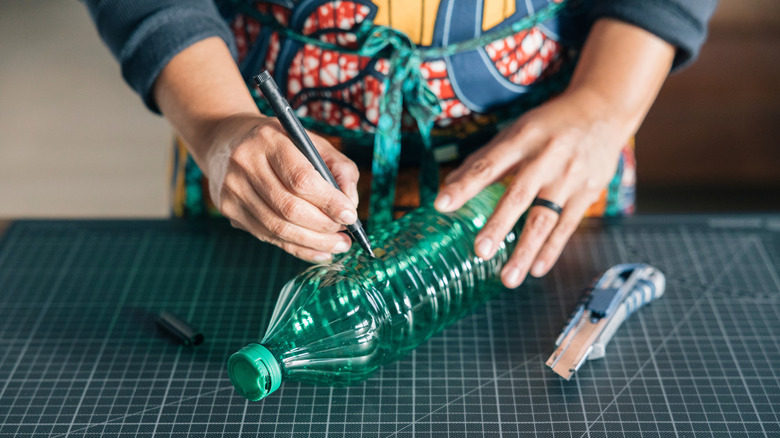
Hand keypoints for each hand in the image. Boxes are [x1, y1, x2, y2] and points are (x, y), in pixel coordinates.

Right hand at [207, 114, 360, 262]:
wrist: (226, 142)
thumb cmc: (280, 144)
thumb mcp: (312, 142)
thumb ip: (339, 168)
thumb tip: (351, 203)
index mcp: (269, 141)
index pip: (301, 179)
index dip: (329, 202)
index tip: (350, 215)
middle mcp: (246, 164)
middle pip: (289, 208)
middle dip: (323, 226)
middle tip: (346, 235)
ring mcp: (233, 189)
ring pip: (278, 228)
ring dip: (313, 242)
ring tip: (338, 245)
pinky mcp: (229, 210)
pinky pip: (268, 236)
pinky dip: (298, 248)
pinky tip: (319, 251)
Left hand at [433, 18, 674, 287]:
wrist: (603, 110)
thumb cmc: (549, 125)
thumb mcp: (516, 131)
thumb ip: (484, 159)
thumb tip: (448, 186)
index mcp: (523, 139)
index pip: (488, 165)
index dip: (465, 185)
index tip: (442, 205)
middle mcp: (547, 158)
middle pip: (519, 195)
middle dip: (499, 225)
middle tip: (480, 252)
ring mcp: (570, 177)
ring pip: (545, 218)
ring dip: (525, 250)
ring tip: (508, 278)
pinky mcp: (588, 193)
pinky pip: (567, 226)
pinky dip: (551, 249)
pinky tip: (536, 269)